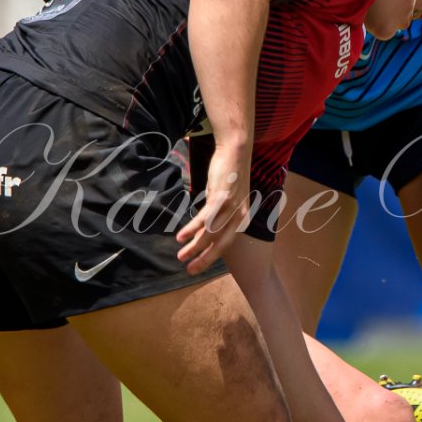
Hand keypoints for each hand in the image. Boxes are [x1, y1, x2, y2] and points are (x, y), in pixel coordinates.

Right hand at [176, 144, 250, 272]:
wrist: (235, 151)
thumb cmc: (228, 174)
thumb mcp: (223, 198)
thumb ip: (215, 215)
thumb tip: (200, 230)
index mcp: (241, 218)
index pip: (226, 243)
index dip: (211, 255)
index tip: (197, 265)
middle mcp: (239, 216)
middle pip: (221, 244)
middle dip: (204, 259)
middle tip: (190, 270)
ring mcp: (231, 207)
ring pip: (210, 234)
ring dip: (194, 247)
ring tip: (181, 256)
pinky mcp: (221, 198)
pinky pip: (205, 219)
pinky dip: (192, 230)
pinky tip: (181, 237)